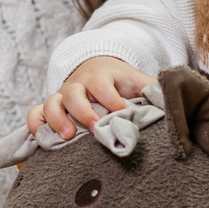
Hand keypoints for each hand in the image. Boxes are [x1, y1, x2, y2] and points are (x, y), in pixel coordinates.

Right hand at [29, 55, 151, 138]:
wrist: (96, 67)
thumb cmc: (120, 80)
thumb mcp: (137, 80)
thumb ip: (153, 89)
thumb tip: (174, 97)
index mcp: (99, 77)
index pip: (102, 85)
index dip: (111, 99)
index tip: (123, 113)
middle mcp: (77, 85)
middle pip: (74, 93)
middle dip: (83, 111)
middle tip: (95, 127)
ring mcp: (61, 97)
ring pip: (50, 103)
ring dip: (56, 119)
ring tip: (68, 137)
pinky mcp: (51, 108)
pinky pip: (35, 114)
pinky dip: (35, 125)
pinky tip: (42, 139)